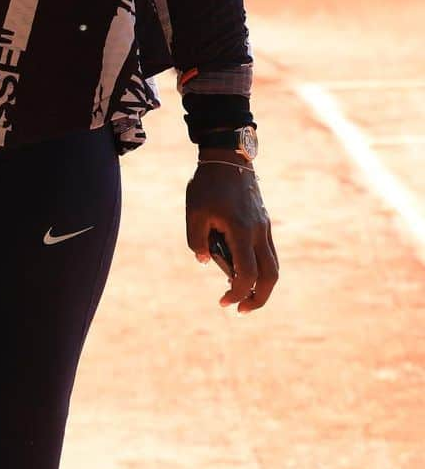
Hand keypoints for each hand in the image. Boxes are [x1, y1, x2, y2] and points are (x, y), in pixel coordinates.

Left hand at [186, 157, 278, 312]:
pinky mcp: (264, 223)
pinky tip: (242, 270)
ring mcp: (264, 228)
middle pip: (271, 276)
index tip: (224, 302)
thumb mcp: (194, 212)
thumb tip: (203, 261)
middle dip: (259, 298)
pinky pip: (268, 253)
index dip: (238, 293)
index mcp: (241, 230)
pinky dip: (260, 268)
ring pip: (273, 266)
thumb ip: (196, 240)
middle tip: (240, 310)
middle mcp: (258, 232)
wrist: (228, 159)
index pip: (247, 273)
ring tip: (240, 294)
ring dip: (261, 285)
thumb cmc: (207, 185)